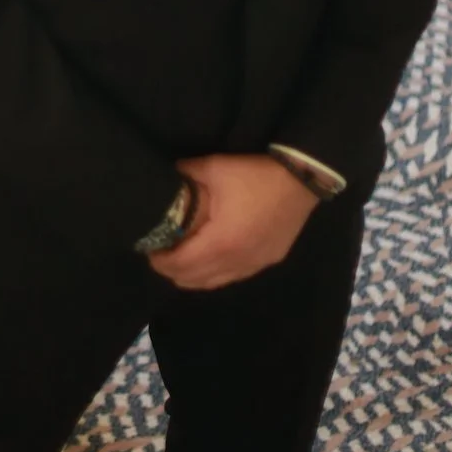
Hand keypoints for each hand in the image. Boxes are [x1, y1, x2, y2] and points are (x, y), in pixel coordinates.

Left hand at [148, 153, 316, 290]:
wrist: (301, 179)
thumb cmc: (255, 175)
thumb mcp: (214, 167)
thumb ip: (185, 174)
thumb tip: (168, 177)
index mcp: (221, 242)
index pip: (182, 265)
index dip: (161, 262)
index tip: (150, 251)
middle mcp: (237, 262)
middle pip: (194, 280)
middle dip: (173, 271)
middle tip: (162, 255)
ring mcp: (254, 265)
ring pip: (214, 283)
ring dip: (193, 275)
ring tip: (181, 258)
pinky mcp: (266, 261)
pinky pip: (233, 277)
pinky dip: (215, 273)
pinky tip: (209, 259)